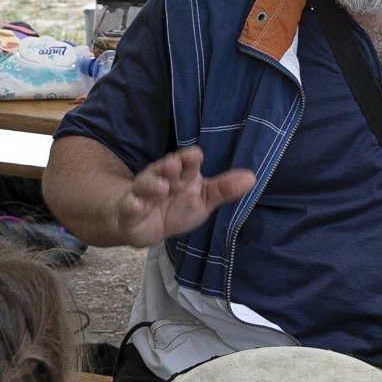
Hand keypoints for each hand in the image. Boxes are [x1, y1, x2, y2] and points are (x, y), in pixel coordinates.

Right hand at [116, 146, 254, 246]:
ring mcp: (143, 194)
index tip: (195, 155)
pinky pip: (129, 206)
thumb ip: (224, 190)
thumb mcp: (203, 200)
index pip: (187, 163)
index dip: (189, 159)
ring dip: (152, 185)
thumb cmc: (177, 207)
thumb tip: (252, 178)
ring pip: (145, 185)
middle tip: (174, 164)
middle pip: (164, 170)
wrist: (145, 225)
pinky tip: (135, 204)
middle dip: (169, 167)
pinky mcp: (129, 211)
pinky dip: (131, 205)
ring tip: (161, 187)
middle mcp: (161, 179)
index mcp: (182, 174)